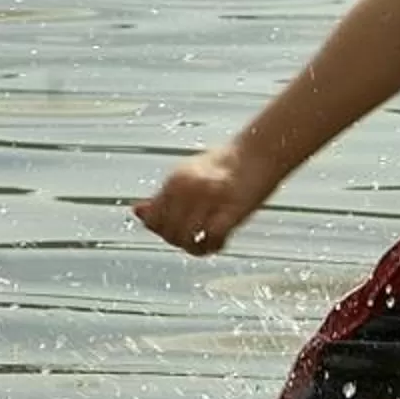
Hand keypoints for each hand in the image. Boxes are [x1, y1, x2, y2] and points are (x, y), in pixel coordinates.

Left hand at [134, 145, 256, 254]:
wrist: (262, 150)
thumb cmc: (226, 163)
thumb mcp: (188, 174)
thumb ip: (164, 195)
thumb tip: (138, 212)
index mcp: (176, 180)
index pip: (153, 220)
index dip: (162, 231)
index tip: (177, 231)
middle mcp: (189, 189)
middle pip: (169, 233)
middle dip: (180, 242)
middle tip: (196, 239)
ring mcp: (210, 199)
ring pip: (187, 240)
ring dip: (197, 248)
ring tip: (209, 242)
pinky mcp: (232, 209)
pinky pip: (211, 239)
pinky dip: (214, 246)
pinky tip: (221, 240)